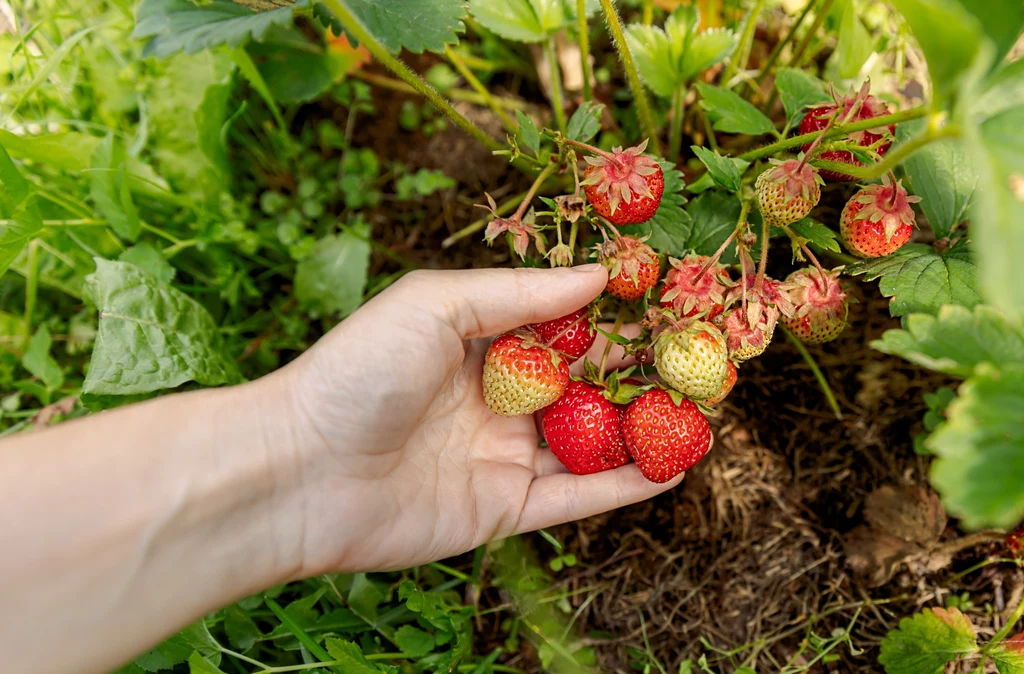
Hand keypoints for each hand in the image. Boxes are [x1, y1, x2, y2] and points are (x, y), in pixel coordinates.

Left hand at [273, 265, 679, 574]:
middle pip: (585, 384)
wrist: (297, 472)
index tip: (670, 301)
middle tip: (702, 358)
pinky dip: (623, 485)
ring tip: (703, 412)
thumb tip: (600, 274)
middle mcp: (496, 398)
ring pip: (589, 442)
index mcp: (478, 343)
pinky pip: (575, 497)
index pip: (562, 325)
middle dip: (640, 373)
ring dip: (643, 429)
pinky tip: (669, 467)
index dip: (615, 315)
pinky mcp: (503, 510)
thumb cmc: (356, 372)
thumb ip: (520, 292)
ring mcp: (501, 455)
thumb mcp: (434, 304)